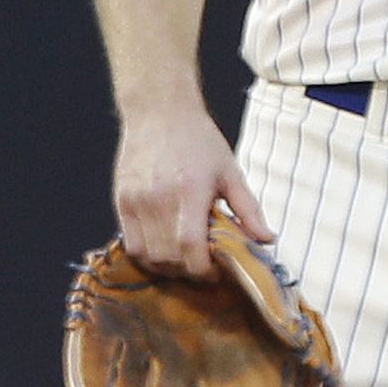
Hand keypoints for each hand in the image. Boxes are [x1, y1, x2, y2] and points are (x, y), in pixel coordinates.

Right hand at [113, 101, 271, 277]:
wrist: (159, 113)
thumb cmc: (199, 141)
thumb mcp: (231, 172)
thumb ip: (249, 210)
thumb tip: (267, 240)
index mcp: (190, 192)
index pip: (190, 247)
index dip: (203, 270)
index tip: (216, 273)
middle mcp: (158, 199)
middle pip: (168, 257)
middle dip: (188, 272)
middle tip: (204, 268)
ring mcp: (135, 201)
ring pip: (146, 255)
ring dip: (166, 267)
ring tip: (184, 261)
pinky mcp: (120, 200)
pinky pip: (129, 242)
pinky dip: (147, 254)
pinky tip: (164, 249)